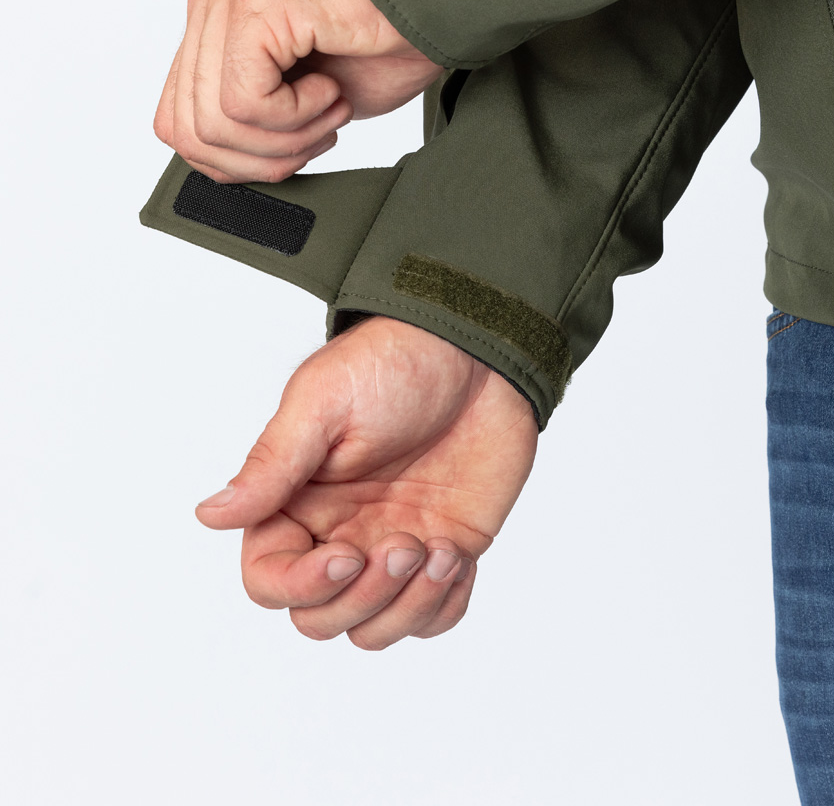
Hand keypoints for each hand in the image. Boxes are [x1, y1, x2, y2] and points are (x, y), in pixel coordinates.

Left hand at [154, 0, 443, 183]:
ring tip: (331, 108)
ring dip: (286, 136)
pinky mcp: (255, 6)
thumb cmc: (387, 38)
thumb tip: (223, 165)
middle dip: (262, 157)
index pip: (178, 120)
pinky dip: (297, 115)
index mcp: (216, 21)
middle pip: (189, 130)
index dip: (235, 160)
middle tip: (320, 135)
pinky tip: (332, 90)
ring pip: (214, 123)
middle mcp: (211, 2)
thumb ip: (252, 118)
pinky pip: (245, 102)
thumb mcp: (304, 96)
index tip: (298, 145)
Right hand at [195, 316, 537, 647]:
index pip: (269, 580)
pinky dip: (444, 606)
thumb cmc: (395, 362)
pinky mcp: (446, 550)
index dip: (299, 586)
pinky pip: (435, 617)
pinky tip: (456, 556)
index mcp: (297, 501)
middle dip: (363, 596)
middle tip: (404, 543)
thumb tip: (209, 515)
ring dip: (407, 607)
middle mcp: (340, 533)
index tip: (344, 556)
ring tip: (439, 551)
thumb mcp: (325, 402)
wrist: (478, 351)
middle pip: (321, 618)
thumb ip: (273, 464)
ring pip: (375, 628)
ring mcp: (394, 546)